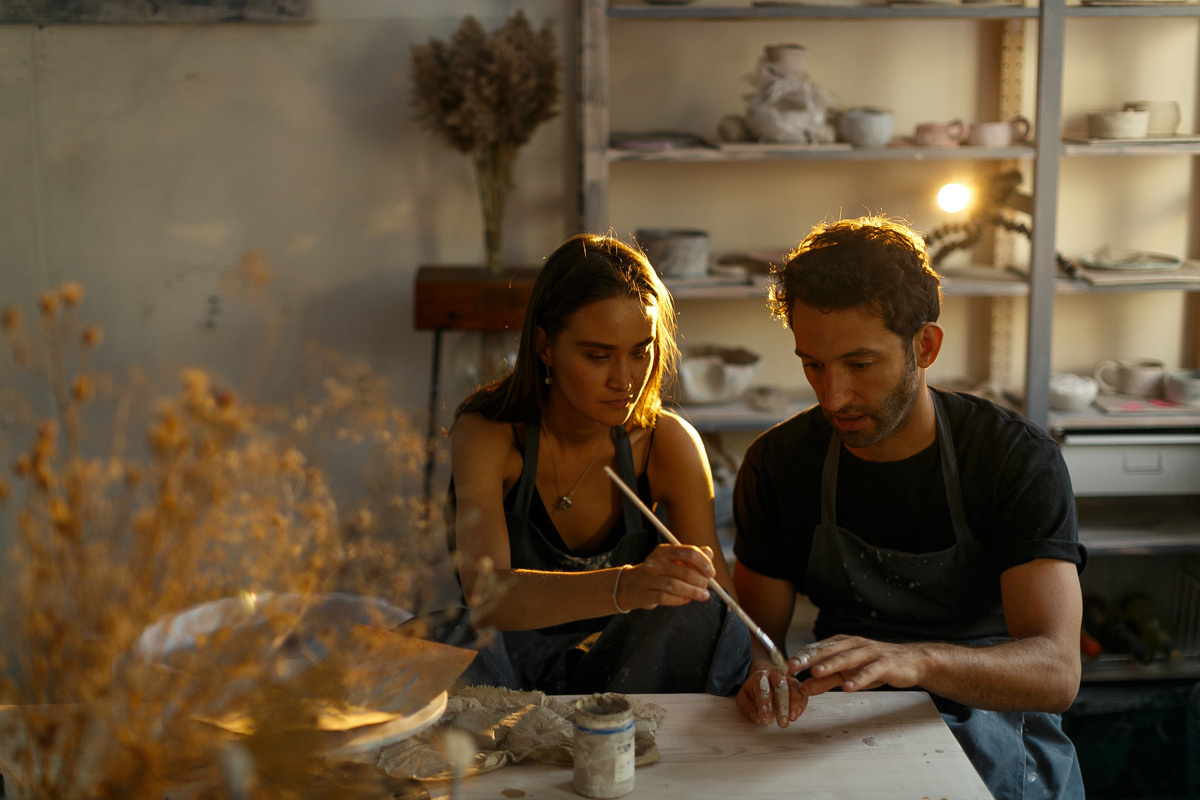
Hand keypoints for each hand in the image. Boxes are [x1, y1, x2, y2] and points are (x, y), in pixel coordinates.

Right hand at [618, 544, 713, 610]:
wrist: (631, 586)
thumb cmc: (658, 573)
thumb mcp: (672, 560)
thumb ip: (691, 556)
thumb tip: (709, 553)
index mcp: (663, 550)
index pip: (688, 552)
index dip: (703, 563)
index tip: (711, 572)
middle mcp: (654, 562)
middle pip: (684, 570)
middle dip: (700, 580)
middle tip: (706, 586)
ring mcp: (647, 578)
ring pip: (675, 585)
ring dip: (693, 591)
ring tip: (702, 595)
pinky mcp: (644, 594)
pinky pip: (665, 598)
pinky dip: (680, 600)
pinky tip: (686, 599)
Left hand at [736, 666, 805, 727]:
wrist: (764, 678)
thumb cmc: (754, 691)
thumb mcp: (744, 699)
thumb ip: (748, 709)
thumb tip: (757, 718)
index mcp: (759, 677)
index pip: (762, 690)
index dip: (765, 707)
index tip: (766, 721)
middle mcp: (774, 674)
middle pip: (780, 687)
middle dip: (782, 706)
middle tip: (782, 723)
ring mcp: (787, 678)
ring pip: (794, 688)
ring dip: (794, 704)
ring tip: (792, 718)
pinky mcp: (797, 685)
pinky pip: (802, 692)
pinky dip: (801, 703)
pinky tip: (797, 714)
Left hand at [793, 635, 922, 695]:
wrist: (911, 662)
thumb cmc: (876, 666)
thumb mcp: (848, 674)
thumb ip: (826, 680)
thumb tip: (803, 688)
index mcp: (843, 643)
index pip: (818, 648)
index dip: (801, 656)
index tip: (785, 666)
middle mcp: (855, 644)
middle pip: (829, 650)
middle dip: (809, 658)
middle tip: (793, 667)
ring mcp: (870, 652)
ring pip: (847, 658)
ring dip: (831, 665)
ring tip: (816, 672)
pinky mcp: (885, 664)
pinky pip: (870, 671)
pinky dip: (859, 679)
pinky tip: (848, 687)